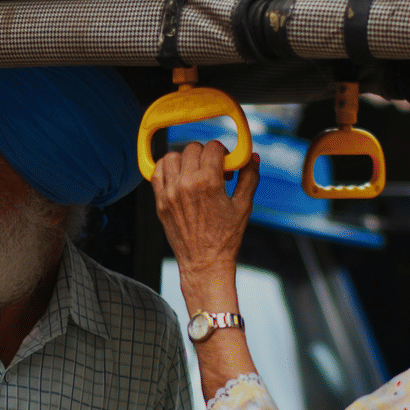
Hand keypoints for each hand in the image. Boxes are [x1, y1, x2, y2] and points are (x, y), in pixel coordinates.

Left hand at [150, 141, 258, 311]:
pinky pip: (157, 173)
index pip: (212, 147)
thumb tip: (252, 157)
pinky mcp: (160, 202)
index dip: (222, 151)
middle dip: (205, 154)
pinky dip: (166, 169)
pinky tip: (178, 176)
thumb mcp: (243, 206)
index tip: (226, 163)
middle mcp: (186, 184)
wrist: (204, 262)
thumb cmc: (226, 238)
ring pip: (172, 156)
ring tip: (194, 172)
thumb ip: (249, 177)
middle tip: (213, 169)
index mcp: (208, 183)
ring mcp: (170, 193)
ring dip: (185, 159)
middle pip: (192, 148)